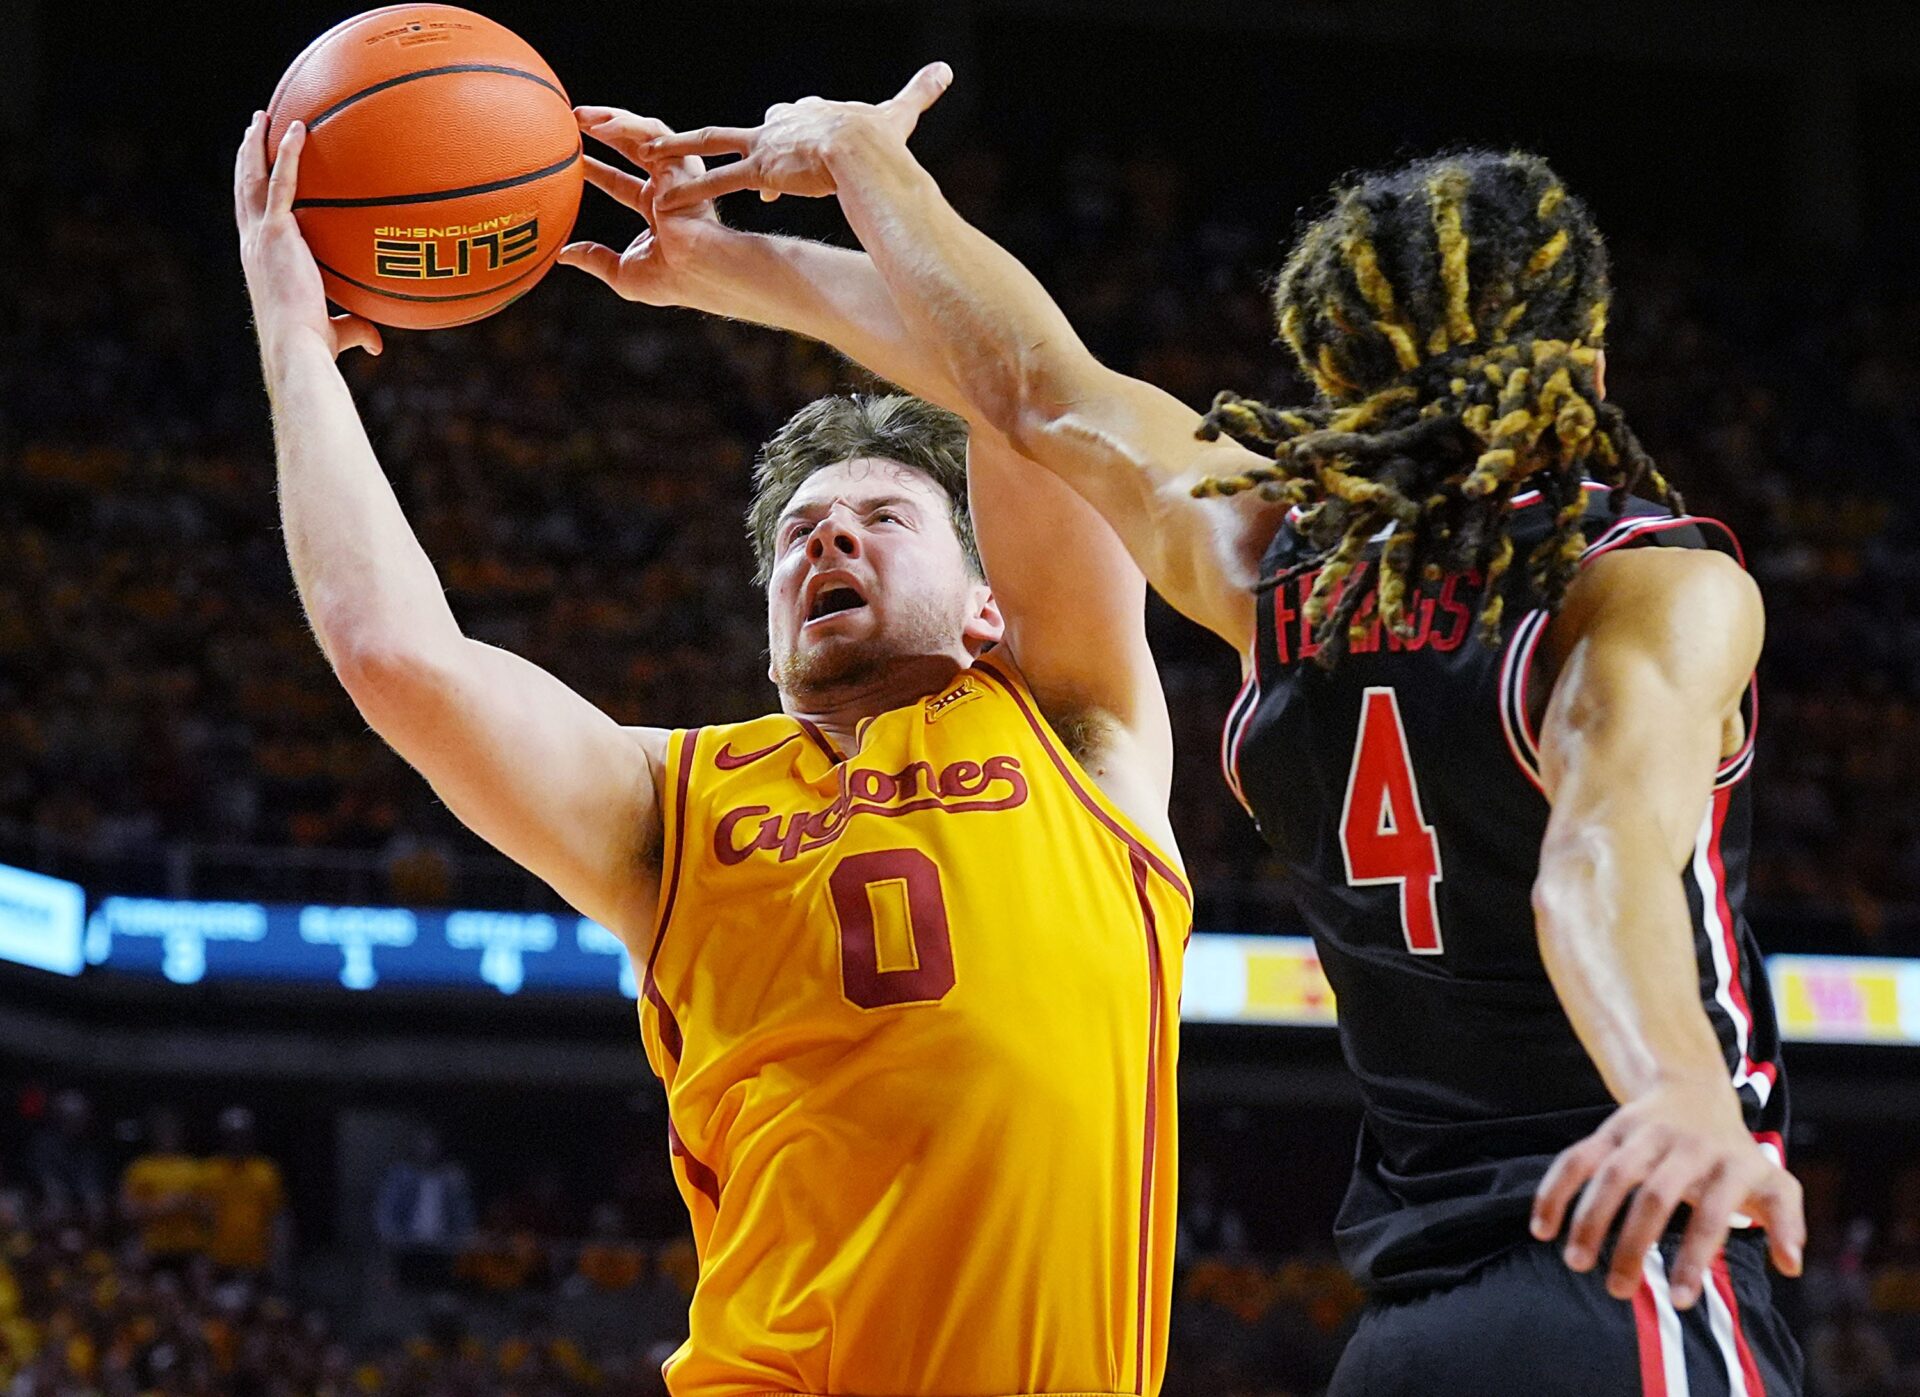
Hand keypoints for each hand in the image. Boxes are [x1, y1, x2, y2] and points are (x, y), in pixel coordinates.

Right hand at [234, 112, 381, 361]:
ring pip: (252, 177)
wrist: (297, 344)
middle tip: (252, 130)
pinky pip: (281, 182)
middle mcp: (253, 242)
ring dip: (256, 144)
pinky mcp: (276, 231)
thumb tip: (377, 346)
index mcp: (260, 259)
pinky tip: (296, 127)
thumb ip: (356, 330)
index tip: (254, 172)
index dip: (249, 192)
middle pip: (244, 188)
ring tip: (262, 117)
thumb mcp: (334, 331)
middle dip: (246, 156)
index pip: (250, 217)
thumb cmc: (312, 344)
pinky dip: (287, 153)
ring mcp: (261, 234)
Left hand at [557, 108, 735, 307]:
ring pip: (642, 133)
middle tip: (573, 121)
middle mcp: (669, 187)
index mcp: (658, 210)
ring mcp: (676, 172)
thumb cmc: (671, 279)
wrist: (695, 270)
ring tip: (579, 116)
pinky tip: (599, 127)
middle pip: (633, 149)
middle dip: (605, 131)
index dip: (597, 170)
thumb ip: (595, 259)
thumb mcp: (623, 272)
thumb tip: (564, 255)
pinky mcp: (680, 162)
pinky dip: (625, 125)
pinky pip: (651, 133)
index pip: (621, 182)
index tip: (576, 159)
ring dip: (610, 119)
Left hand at [643, 62, 951, 211]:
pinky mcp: (758, 171)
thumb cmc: (883, 139)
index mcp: (810, 117)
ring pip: (711, 146)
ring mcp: (766, 149)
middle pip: (739, 131)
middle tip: (690, 145)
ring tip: (647, 155)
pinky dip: (688, 191)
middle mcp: (781, 127)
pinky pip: (714, 183)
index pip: (786, 125)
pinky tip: (660, 205)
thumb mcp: (900, 113)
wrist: (867, 153)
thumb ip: (919, 92)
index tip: (780, 157)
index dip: (782, 141)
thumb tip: (947, 70)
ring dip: (676, 150)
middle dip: (715, 140)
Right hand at [1531, 1080, 1804, 1308]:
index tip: (1679, 1301)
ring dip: (1589, 1220)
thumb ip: (1786, 1220)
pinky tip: (1542, 1228)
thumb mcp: (1773, 1181)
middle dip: (1633, 1245)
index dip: (1696, 1257)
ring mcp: (1645, 1132)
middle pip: (1656, 1197)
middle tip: (1618, 1291)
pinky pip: (1577, 1157)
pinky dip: (1555, 1190)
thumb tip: (1790, 1264)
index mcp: (1731, 1163)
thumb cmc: (1735, 1155)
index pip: (1715, 1214)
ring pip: (1611, 1174)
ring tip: (1576, 1263)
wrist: (1697, 1088)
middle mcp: (1687, 1145)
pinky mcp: (1611, 1127)